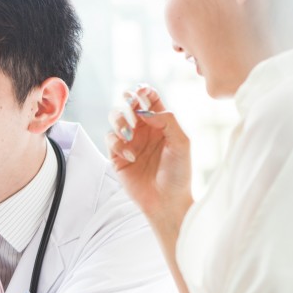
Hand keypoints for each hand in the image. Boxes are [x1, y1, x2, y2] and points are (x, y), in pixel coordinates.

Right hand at [106, 85, 193, 239]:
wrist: (167, 201)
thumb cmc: (179, 173)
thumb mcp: (182, 143)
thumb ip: (167, 120)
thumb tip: (144, 111)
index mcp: (160, 124)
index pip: (149, 99)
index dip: (144, 91)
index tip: (143, 91)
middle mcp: (143, 130)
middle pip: (128, 104)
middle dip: (127, 99)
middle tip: (130, 102)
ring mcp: (129, 142)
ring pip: (115, 118)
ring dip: (120, 121)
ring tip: (129, 134)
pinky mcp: (117, 156)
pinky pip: (110, 139)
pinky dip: (118, 144)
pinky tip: (131, 156)